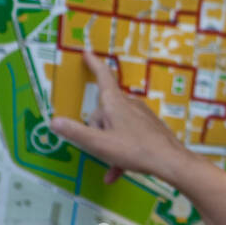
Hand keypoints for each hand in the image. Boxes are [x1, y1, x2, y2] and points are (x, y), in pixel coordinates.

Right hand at [50, 49, 189, 183]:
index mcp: (115, 103)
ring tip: (111, 165)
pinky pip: (129, 136)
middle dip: (97, 129)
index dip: (93, 64)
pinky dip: (121, 152)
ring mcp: (141, 115)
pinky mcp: (149, 127)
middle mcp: (129, 104)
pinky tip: (117, 172)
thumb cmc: (134, 150)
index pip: (102, 77)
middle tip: (100, 148)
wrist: (171, 161)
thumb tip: (54, 121)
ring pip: (116, 127)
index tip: (87, 52)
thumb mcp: (99, 144)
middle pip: (104, 111)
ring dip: (109, 145)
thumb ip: (76, 132)